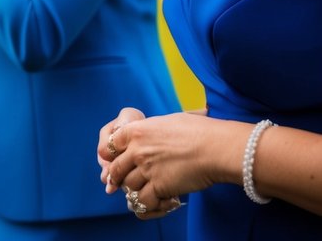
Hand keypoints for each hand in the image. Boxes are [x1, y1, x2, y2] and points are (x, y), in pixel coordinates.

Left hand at [99, 108, 221, 219]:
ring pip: (128, 186)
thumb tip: (147, 134)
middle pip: (116, 169)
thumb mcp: (166, 122)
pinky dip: (147, 203)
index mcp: (136, 131)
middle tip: (122, 182)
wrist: (216, 147)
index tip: (114, 161)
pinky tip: (156, 200)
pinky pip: (143, 200)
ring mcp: (147, 169)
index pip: (109, 146)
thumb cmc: (198, 131)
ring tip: (144, 190)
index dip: (110, 156)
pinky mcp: (159, 186)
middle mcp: (137, 150)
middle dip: (118, 177)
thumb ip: (149, 130)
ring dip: (134, 190)